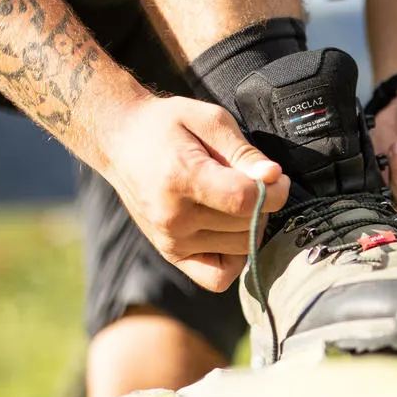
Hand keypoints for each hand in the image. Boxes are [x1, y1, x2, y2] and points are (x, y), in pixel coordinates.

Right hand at [99, 95, 289, 291]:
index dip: (274, 190)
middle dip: (263, 203)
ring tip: (233, 199)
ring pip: (242, 248)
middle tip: (250, 181)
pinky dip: (235, 257)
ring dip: (251, 225)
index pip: (246, 201)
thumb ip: (245, 152)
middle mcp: (174, 217)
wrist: (120, 139)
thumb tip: (274, 178)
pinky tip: (229, 229)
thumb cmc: (167, 126)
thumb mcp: (210, 120)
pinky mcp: (171, 254)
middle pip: (248, 225)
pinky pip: (220, 276)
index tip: (276, 176)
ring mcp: (171, 241)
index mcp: (182, 179)